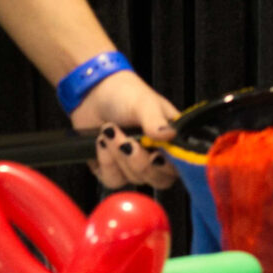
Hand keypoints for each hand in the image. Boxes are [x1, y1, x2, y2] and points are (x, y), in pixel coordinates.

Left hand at [70, 71, 179, 189]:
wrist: (92, 93)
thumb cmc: (126, 94)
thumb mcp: (144, 103)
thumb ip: (156, 121)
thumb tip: (170, 135)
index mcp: (172, 140)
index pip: (179, 165)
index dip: (168, 166)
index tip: (154, 156)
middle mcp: (158, 155)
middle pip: (158, 179)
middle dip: (139, 161)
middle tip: (126, 140)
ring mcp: (135, 164)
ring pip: (134, 180)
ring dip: (118, 157)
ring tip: (108, 131)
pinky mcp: (114, 169)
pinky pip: (113, 180)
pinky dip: (105, 162)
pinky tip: (100, 142)